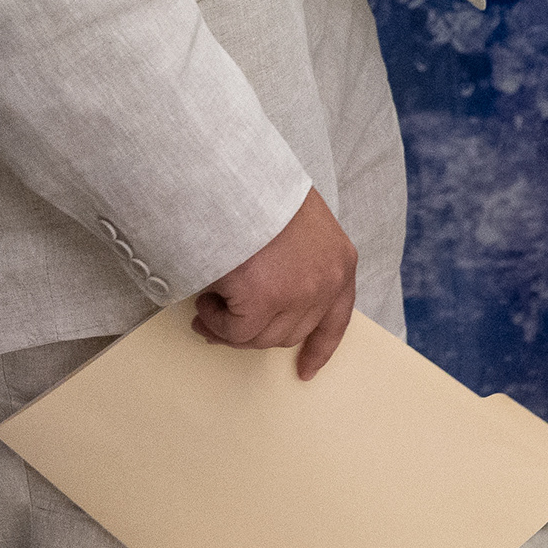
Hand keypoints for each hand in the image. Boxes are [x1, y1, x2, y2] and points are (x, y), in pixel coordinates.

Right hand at [195, 189, 358, 380]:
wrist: (237, 177)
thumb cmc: (259, 194)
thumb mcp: (298, 225)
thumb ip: (296, 263)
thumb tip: (259, 310)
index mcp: (340, 262)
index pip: (336, 318)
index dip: (320, 347)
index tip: (305, 369)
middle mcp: (326, 283)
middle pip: (289, 333)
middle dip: (254, 331)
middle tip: (219, 319)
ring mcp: (298, 294)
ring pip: (260, 338)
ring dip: (230, 325)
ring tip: (212, 299)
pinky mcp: (264, 300)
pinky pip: (235, 332)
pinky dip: (216, 321)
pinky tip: (207, 297)